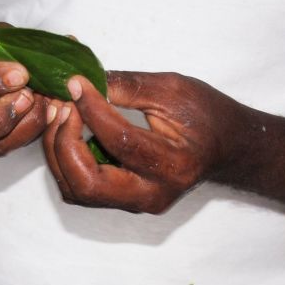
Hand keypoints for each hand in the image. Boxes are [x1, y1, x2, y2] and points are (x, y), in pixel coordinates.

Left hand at [42, 71, 249, 212]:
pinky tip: (70, 134)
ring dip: (59, 154)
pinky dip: (67, 163)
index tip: (76, 84)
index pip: (120, 141)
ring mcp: (136, 204)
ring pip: (78, 191)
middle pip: (88, 183)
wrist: (226, 148)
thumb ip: (129, 87)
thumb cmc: (207, 115)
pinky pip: (82, 190)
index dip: (91, 110)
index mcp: (173, 165)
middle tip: (63, 108)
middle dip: (64, 144)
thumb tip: (86, 80)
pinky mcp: (124, 203)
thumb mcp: (174, 90)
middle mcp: (152, 194)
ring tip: (62, 117)